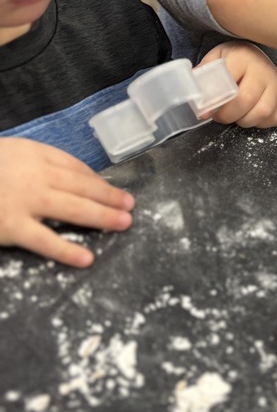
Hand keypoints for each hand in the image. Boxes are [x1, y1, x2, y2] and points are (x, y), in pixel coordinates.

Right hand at [0, 139, 133, 266]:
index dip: (97, 181)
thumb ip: (36, 163)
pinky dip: (67, 250)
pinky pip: (45, 240)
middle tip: (130, 206)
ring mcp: (26, 201)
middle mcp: (36, 175)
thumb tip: (69, 177)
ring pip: (74, 209)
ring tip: (124, 223)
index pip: (75, 167)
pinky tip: (86, 259)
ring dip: (103, 216)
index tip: (112, 190)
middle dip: (109, 197)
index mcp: (35, 154)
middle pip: (82, 186)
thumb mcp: (10, 153)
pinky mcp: (12, 226)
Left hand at [197, 41, 276, 127]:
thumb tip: (194, 94)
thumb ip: (204, 75)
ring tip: (236, 116)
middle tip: (219, 116)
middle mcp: (263, 69)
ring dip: (245, 121)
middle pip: (246, 100)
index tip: (204, 112)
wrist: (255, 56)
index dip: (214, 102)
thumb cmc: (232, 61)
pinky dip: (260, 123)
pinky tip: (250, 116)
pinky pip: (274, 118)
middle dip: (228, 115)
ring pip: (262, 112)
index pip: (228, 83)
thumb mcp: (215, 59)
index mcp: (242, 57)